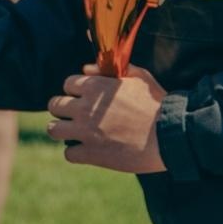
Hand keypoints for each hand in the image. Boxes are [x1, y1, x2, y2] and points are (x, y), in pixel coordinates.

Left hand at [45, 65, 167, 173]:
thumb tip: (86, 69)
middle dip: (62, 109)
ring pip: (53, 129)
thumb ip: (108, 70)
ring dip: (62, 130)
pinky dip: (75, 153)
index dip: (75, 90)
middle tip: (74, 116)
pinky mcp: (91, 154)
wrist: (169, 136)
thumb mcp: (138, 76)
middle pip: (54, 105)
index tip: (82, 97)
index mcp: (95, 87)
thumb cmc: (156, 104)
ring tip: (73, 133)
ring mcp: (85, 132)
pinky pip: (68, 153)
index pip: (67, 84)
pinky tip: (87, 151)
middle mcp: (85, 108)